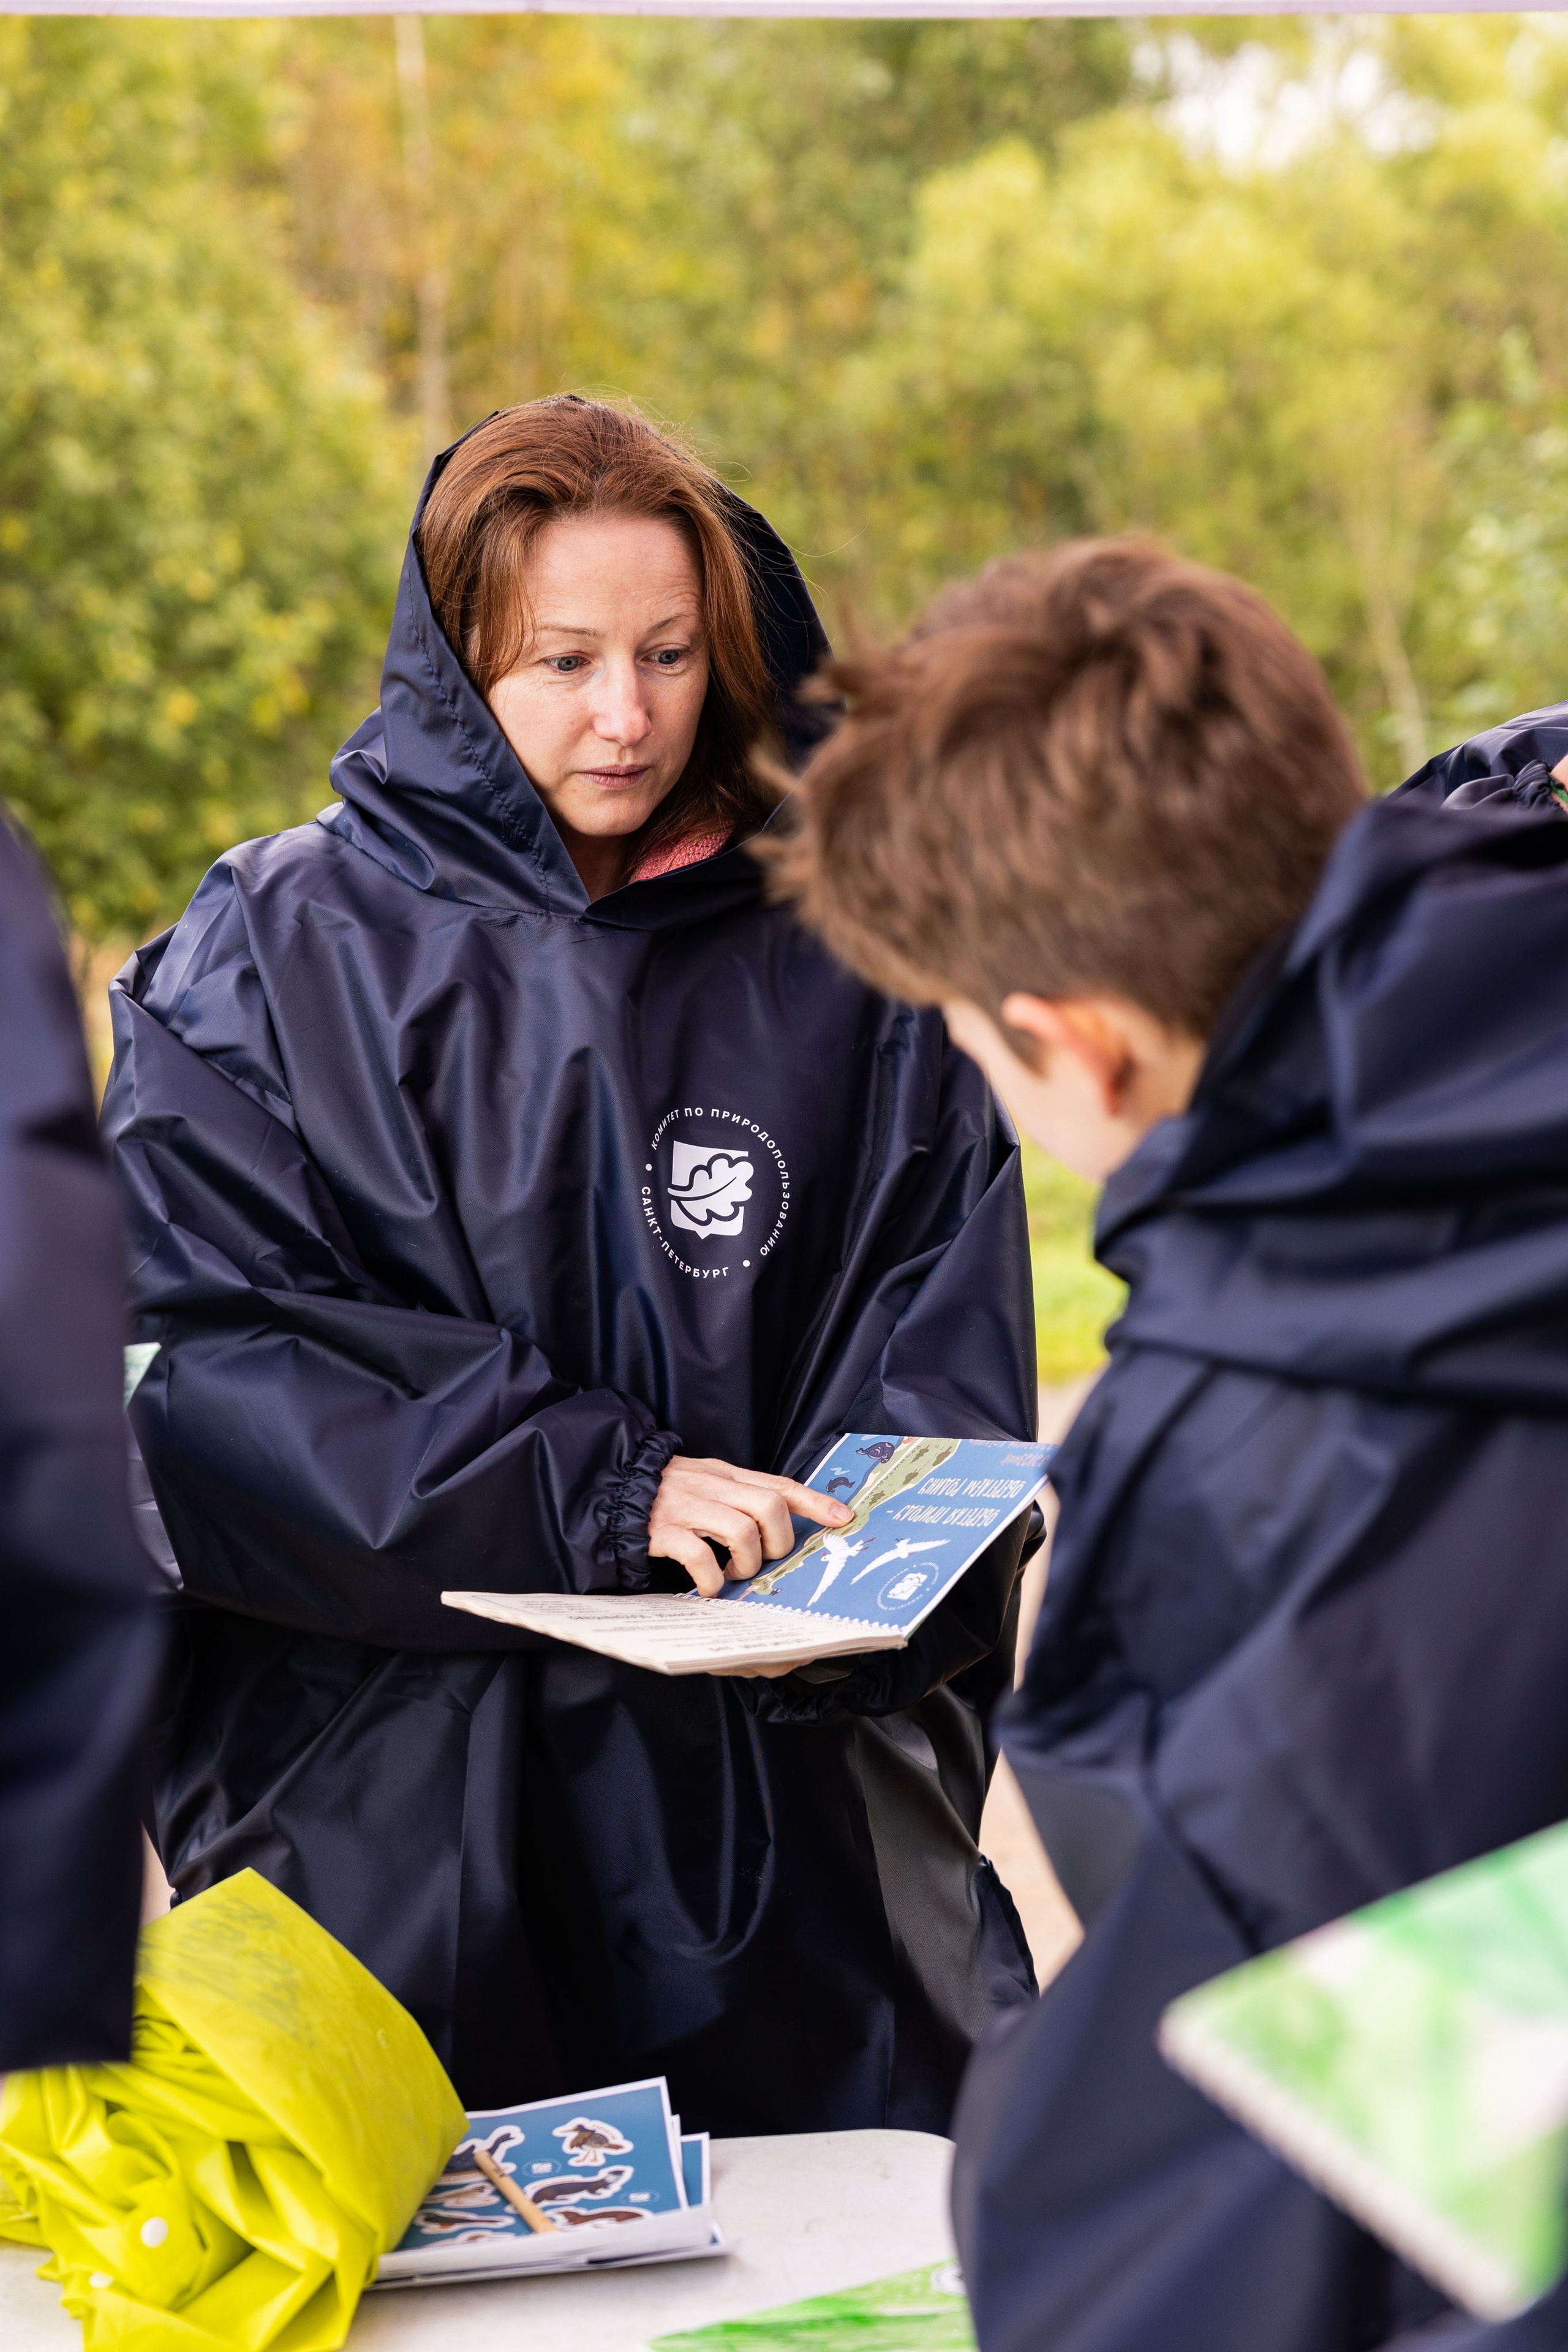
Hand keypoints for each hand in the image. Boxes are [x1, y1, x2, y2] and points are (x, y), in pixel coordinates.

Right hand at [647, 1456, 851, 1598]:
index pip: (779, 1483)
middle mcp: (710, 1485)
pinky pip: (698, 1554)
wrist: (610, 1489)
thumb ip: (741, 1496)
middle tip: (766, 1561)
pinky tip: (709, 1586)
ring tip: (735, 1574)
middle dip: (778, 1540)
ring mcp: (686, 1507)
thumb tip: (784, 1521)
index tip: (842, 1518)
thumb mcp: (708, 1483)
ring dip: (747, 1561)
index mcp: (726, 1475)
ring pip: (741, 1529)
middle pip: (769, 1505)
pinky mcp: (662, 1530)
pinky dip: (711, 1577)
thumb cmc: (667, 1494)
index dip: (814, 1501)